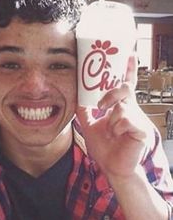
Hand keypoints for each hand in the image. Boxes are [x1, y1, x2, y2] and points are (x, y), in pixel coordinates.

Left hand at [76, 56, 154, 178]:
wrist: (112, 166)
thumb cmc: (104, 146)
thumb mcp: (90, 125)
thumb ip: (85, 110)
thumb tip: (76, 98)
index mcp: (121, 107)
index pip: (126, 84)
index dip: (128, 69)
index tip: (129, 53)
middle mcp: (131, 109)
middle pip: (124, 88)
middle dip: (111, 94)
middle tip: (101, 106)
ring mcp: (138, 118)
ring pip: (121, 105)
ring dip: (110, 119)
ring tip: (111, 130)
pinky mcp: (142, 129)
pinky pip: (125, 119)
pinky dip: (116, 128)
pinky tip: (118, 136)